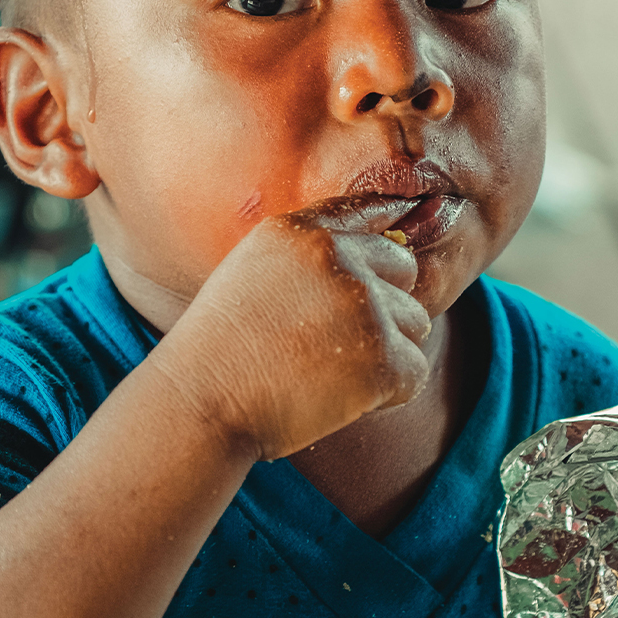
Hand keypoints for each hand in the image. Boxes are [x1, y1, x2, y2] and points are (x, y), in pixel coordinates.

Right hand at [143, 196, 433, 461]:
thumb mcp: (251, 273)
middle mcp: (336, 258)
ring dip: (387, 352)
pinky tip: (341, 399)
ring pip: (415, 324)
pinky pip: (414, 372)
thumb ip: (306, 256)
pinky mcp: (382, 358)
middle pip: (404, 270)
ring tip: (331, 374)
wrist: (202, 405)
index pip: (366, 212)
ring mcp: (363, 306)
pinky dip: (388, 394)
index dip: (378, 244)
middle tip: (339, 345)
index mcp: (300, 232)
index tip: (387, 256)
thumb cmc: (220, 351)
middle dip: (386, 306)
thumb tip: (385, 243)